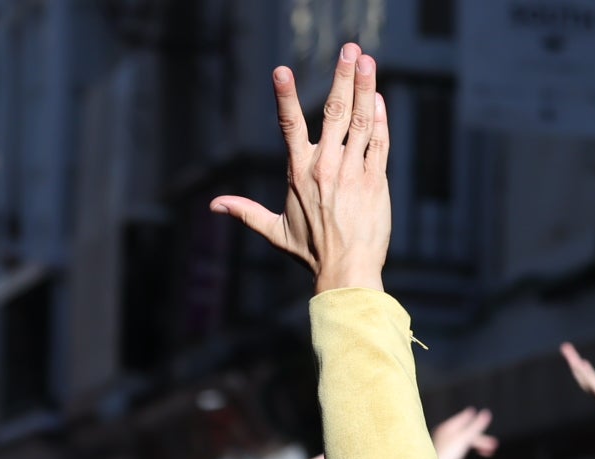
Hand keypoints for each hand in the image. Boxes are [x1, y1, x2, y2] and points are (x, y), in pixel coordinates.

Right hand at [210, 46, 390, 294]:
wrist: (346, 273)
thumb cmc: (311, 252)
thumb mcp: (274, 231)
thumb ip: (245, 211)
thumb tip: (214, 205)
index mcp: (299, 171)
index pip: (289, 125)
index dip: (285, 96)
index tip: (281, 70)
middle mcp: (326, 166)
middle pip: (334, 112)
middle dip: (343, 77)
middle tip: (351, 50)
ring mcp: (353, 172)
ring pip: (361, 122)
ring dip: (366, 89)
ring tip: (368, 62)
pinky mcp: (376, 182)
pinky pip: (379, 143)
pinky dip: (380, 120)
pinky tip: (379, 99)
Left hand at [432, 406, 497, 458]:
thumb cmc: (447, 456)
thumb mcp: (465, 438)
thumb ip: (476, 426)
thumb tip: (486, 413)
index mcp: (447, 428)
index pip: (461, 419)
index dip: (469, 416)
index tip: (473, 411)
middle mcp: (443, 435)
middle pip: (465, 432)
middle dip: (480, 437)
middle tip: (494, 444)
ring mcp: (443, 446)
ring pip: (463, 442)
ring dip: (477, 444)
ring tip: (488, 451)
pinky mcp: (444, 457)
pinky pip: (459, 450)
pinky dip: (469, 451)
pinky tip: (469, 457)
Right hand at [560, 343, 594, 451]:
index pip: (591, 380)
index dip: (585, 370)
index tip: (580, 360)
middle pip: (583, 376)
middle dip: (574, 362)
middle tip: (564, 347)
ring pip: (586, 377)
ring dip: (576, 363)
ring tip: (567, 349)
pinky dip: (587, 373)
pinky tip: (581, 363)